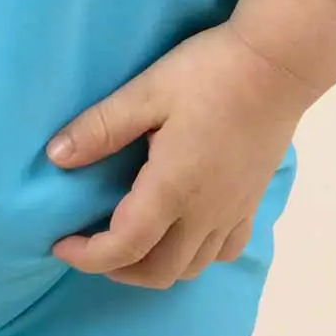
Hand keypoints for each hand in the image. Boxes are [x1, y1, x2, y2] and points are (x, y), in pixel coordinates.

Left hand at [45, 0, 335, 288]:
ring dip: (154, 267)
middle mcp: (205, 212)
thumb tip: (56, 157)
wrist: (280, 63)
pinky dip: (196, 256)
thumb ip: (100, 127)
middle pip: (159, 271)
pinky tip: (182, 233)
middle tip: (89, 246)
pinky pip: (225, 250)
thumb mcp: (146, 92)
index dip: (87, 257)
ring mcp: (234, 210)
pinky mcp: (252, 200)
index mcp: (173, 189)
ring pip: (193, 267)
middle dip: (117, 270)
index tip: (61, 244)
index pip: (125, 248)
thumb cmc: (209, 72)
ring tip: (129, 244)